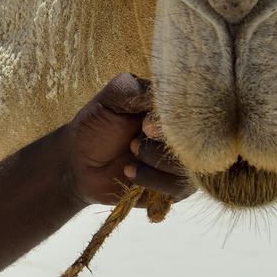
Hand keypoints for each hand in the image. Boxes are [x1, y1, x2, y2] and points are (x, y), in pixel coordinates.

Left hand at [63, 72, 193, 207]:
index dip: (173, 121)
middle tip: (134, 141)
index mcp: (172, 111)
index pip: (195, 112)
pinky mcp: (175, 187)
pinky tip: (130, 171)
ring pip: (190, 166)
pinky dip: (153, 180)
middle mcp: (183, 136)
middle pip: (198, 141)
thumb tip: (167, 92)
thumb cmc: (97, 125)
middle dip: (164, 143)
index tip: (145, 124)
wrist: (79, 162)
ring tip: (130, 153)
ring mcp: (181, 162)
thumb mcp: (112, 98)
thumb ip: (136, 89)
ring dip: (156, 160)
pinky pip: (180, 188)